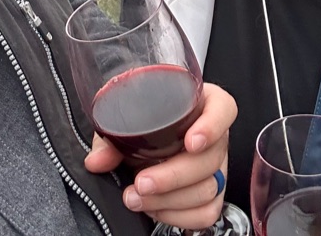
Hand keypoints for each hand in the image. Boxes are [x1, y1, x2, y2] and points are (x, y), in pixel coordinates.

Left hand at [85, 82, 236, 231]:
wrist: (143, 134)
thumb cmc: (140, 117)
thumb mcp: (124, 115)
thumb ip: (111, 135)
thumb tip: (97, 161)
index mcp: (201, 102)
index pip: (223, 108)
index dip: (212, 125)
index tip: (190, 141)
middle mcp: (214, 135)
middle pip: (210, 158)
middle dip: (173, 176)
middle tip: (141, 181)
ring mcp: (216, 166)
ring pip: (208, 189)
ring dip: (170, 200)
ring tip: (138, 198)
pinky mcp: (212, 193)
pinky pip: (207, 213)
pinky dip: (179, 216)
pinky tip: (155, 208)